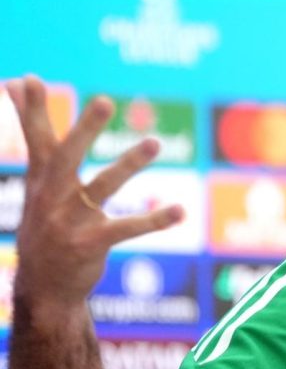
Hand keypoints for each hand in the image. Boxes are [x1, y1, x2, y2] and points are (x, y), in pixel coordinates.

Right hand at [6, 75, 183, 308]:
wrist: (44, 289)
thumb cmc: (46, 227)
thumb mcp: (37, 189)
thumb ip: (41, 148)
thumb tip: (22, 103)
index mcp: (41, 181)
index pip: (35, 139)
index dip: (29, 111)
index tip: (26, 79)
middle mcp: (52, 197)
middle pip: (67, 156)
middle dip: (84, 129)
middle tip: (103, 101)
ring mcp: (69, 222)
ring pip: (103, 186)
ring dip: (129, 163)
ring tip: (154, 142)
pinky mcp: (90, 245)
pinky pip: (127, 228)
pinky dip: (155, 219)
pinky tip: (181, 211)